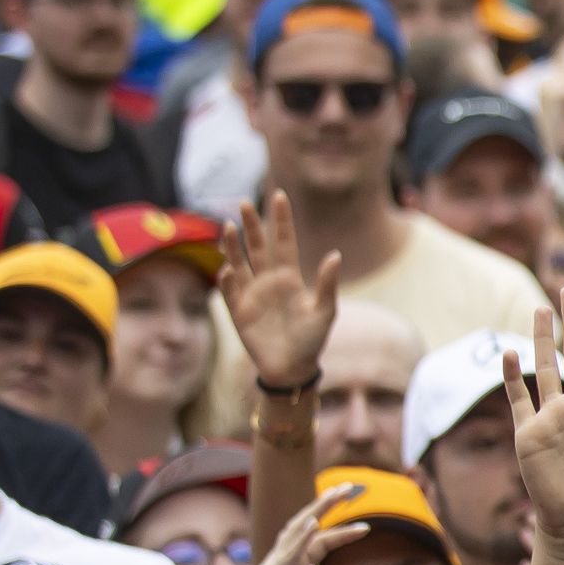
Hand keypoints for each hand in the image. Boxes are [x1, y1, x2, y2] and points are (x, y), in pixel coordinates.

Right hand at [220, 192, 341, 395]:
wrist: (293, 368)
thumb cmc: (312, 340)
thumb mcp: (325, 311)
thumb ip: (327, 284)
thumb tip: (336, 255)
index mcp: (290, 277)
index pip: (285, 242)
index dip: (282, 221)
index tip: (280, 196)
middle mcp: (268, 281)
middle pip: (257, 247)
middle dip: (251, 225)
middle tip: (244, 203)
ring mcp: (251, 294)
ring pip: (239, 263)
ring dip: (232, 246)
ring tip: (228, 226)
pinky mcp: (237, 311)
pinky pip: (229, 291)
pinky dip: (227, 280)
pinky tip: (228, 269)